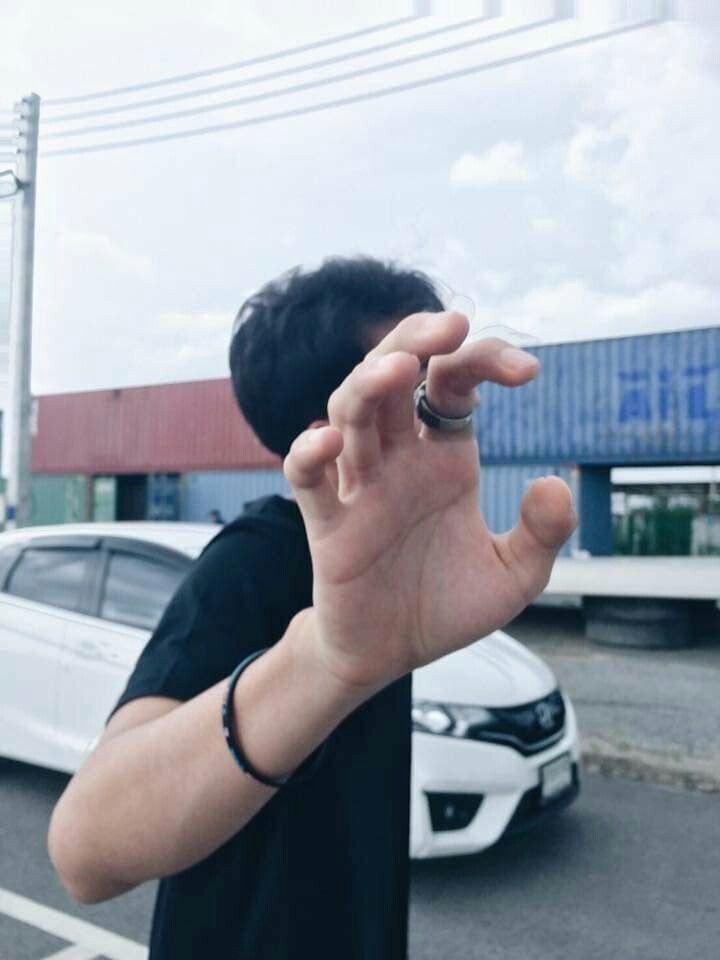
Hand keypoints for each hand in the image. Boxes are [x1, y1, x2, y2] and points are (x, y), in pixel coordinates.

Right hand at [284, 311, 576, 690]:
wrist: (391, 655)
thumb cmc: (445, 606)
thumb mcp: (513, 577)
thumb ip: (541, 534)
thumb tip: (551, 483)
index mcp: (444, 456)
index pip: (454, 384)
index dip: (486, 361)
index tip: (528, 372)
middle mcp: (398, 458)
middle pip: (392, 375)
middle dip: (415, 341)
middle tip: (449, 324)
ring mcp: (359, 485)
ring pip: (348, 411)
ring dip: (368, 383)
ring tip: (399, 368)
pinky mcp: (326, 523)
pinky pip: (307, 477)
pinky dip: (308, 454)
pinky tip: (328, 444)